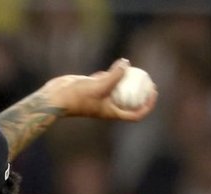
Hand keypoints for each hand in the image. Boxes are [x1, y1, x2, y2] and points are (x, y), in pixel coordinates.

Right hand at [39, 58, 156, 120]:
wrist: (57, 97)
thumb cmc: (77, 96)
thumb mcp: (99, 85)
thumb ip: (114, 75)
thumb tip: (126, 63)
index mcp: (112, 112)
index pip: (135, 114)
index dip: (147, 105)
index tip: (153, 93)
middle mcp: (108, 106)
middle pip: (130, 102)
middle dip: (141, 93)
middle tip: (149, 81)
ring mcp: (100, 97)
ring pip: (118, 90)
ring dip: (126, 81)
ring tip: (134, 71)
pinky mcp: (92, 88)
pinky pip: (106, 81)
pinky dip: (111, 74)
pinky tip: (114, 65)